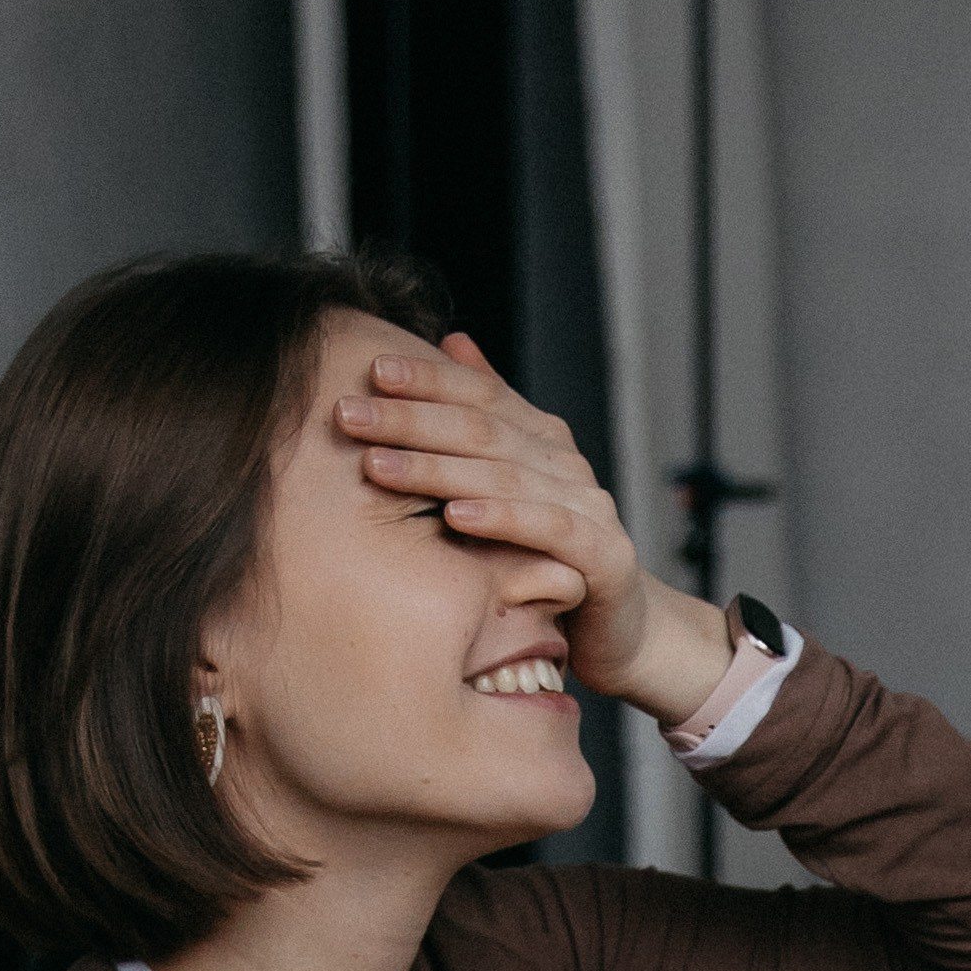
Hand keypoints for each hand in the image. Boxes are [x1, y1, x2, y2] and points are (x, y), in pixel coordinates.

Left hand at [333, 336, 730, 724]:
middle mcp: (567, 464)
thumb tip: (454, 340)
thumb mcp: (513, 489)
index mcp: (543, 440)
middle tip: (348, 416)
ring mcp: (591, 508)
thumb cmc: (552, 562)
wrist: (622, 631)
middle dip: (410, 420)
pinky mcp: (606, 557)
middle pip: (483, 429)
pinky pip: (547, 530)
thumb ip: (489, 419)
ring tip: (377, 466)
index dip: (427, 378)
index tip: (369, 370)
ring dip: (436, 469)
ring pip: (506, 476)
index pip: (482, 393)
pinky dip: (500, 519)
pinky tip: (453, 516)